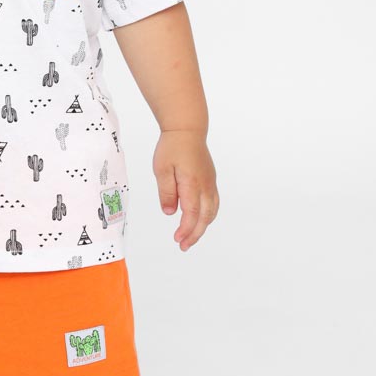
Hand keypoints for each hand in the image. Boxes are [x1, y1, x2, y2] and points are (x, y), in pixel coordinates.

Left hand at [151, 129, 218, 249]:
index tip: (177, 239)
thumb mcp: (162, 169)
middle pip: (205, 217)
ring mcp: (210, 183)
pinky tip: (200, 221)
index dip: (186, 230)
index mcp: (192, 183)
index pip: (192, 214)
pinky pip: (213, 203)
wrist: (187, 130)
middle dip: (195, 234)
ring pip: (212, 212)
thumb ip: (166, 192)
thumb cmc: (172, 147)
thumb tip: (171, 212)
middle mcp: (205, 185)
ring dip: (202, 227)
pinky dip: (208, 216)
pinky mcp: (211, 180)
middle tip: (183, 246)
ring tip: (190, 238)